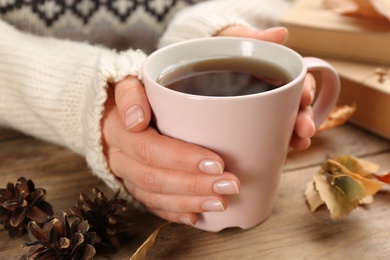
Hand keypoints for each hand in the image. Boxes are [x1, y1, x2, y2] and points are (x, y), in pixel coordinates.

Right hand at [102, 77, 239, 224]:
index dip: (182, 159)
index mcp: (117, 131)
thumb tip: (136, 120)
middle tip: (229, 185)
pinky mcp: (132, 186)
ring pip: (154, 196)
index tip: (216, 163)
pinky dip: (173, 213)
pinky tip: (195, 217)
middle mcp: (119, 158)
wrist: (105, 113)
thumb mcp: (126, 82)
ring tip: (220, 203)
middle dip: (194, 185)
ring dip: (189, 202)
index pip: (149, 149)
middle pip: (155, 178)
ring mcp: (125, 176)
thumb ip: (130, 93)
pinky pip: (150, 205)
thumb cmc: (129, 96)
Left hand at [216, 26, 315, 149]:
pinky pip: (264, 135)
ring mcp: (262, 110)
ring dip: (295, 136)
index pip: (299, 82)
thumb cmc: (221, 49)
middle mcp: (273, 93)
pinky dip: (274, 145)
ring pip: (284, 124)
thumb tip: (281, 33)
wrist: (197, 61)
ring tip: (299, 144)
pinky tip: (279, 153)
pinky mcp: (248, 123)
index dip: (306, 90)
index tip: (306, 97)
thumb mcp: (236, 39)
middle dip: (304, 119)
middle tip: (305, 130)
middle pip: (296, 107)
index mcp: (275, 74)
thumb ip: (256, 37)